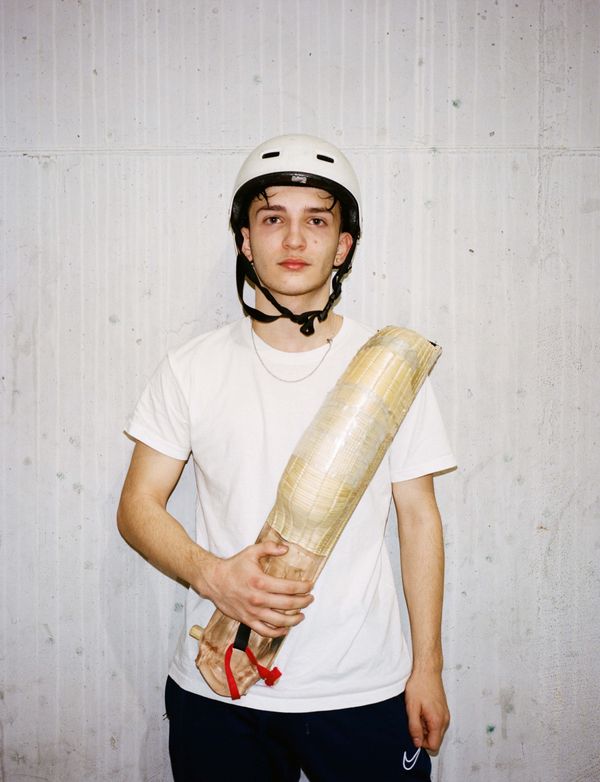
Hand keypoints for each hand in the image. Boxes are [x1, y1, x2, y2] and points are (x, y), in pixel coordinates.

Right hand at [198, 541, 313, 638]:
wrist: (214, 581)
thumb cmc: (234, 566)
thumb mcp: (251, 552)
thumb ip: (269, 547)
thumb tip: (286, 548)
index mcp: (261, 582)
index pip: (289, 588)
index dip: (303, 588)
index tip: (310, 586)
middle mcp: (258, 599)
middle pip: (288, 605)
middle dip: (303, 602)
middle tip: (310, 599)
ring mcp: (253, 612)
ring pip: (279, 621)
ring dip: (294, 619)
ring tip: (301, 615)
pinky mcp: (247, 620)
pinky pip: (265, 631)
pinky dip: (278, 632)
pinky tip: (285, 628)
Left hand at [404, 671, 449, 752]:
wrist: (427, 670)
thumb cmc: (419, 685)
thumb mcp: (412, 707)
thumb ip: (415, 727)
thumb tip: (417, 743)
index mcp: (437, 721)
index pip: (434, 745)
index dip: (422, 743)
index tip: (413, 732)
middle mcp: (444, 719)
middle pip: (435, 739)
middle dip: (423, 734)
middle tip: (414, 719)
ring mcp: (445, 714)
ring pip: (436, 731)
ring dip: (425, 726)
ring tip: (418, 712)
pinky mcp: (443, 709)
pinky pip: (437, 722)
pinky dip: (429, 720)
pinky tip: (422, 708)